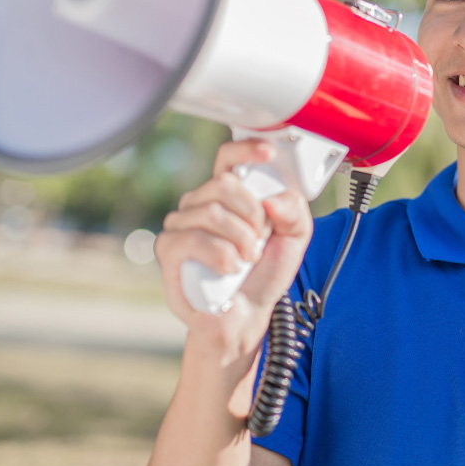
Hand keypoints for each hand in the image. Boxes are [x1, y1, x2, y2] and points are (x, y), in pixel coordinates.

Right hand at [154, 139, 313, 366]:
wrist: (245, 315)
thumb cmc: (263, 273)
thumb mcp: (294, 238)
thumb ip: (294, 211)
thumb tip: (272, 198)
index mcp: (229, 194)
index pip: (228, 158)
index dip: (245, 149)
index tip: (268, 153)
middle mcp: (201, 203)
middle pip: (223, 183)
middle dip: (252, 213)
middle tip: (260, 238)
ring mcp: (181, 224)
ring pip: (212, 211)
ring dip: (240, 239)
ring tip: (246, 259)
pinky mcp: (169, 249)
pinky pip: (194, 239)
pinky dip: (221, 256)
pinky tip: (229, 269)